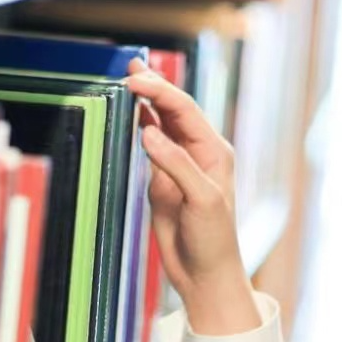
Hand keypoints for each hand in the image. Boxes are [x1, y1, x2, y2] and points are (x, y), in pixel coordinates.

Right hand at [125, 59, 260, 334]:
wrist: (205, 274)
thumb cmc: (213, 239)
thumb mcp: (201, 200)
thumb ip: (176, 164)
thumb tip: (149, 132)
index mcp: (214, 151)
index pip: (184, 110)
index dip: (159, 91)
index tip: (133, 80)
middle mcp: (198, 152)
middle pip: (174, 109)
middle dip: (153, 86)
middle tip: (128, 67)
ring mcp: (179, 165)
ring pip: (162, 123)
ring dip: (146, 101)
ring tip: (128, 78)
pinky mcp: (163, 180)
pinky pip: (151, 144)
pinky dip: (139, 125)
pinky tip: (129, 111)